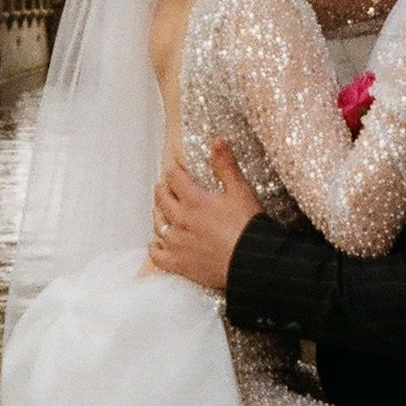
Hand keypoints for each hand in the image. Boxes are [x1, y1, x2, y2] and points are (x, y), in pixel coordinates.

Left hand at [148, 141, 262, 291]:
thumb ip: (226, 166)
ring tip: (164, 208)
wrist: (250, 262)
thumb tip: (218, 141)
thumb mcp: (240, 191)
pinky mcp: (178, 263)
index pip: (174, 176)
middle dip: (164, 187)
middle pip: (161, 197)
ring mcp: (177, 243)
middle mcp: (180, 220)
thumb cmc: (248, 228)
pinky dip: (155, 246)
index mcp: (194, 200)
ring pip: (157, 223)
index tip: (177, 165)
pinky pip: (157, 254)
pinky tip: (157, 241)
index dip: (175, 168)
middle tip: (168, 184)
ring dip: (159, 213)